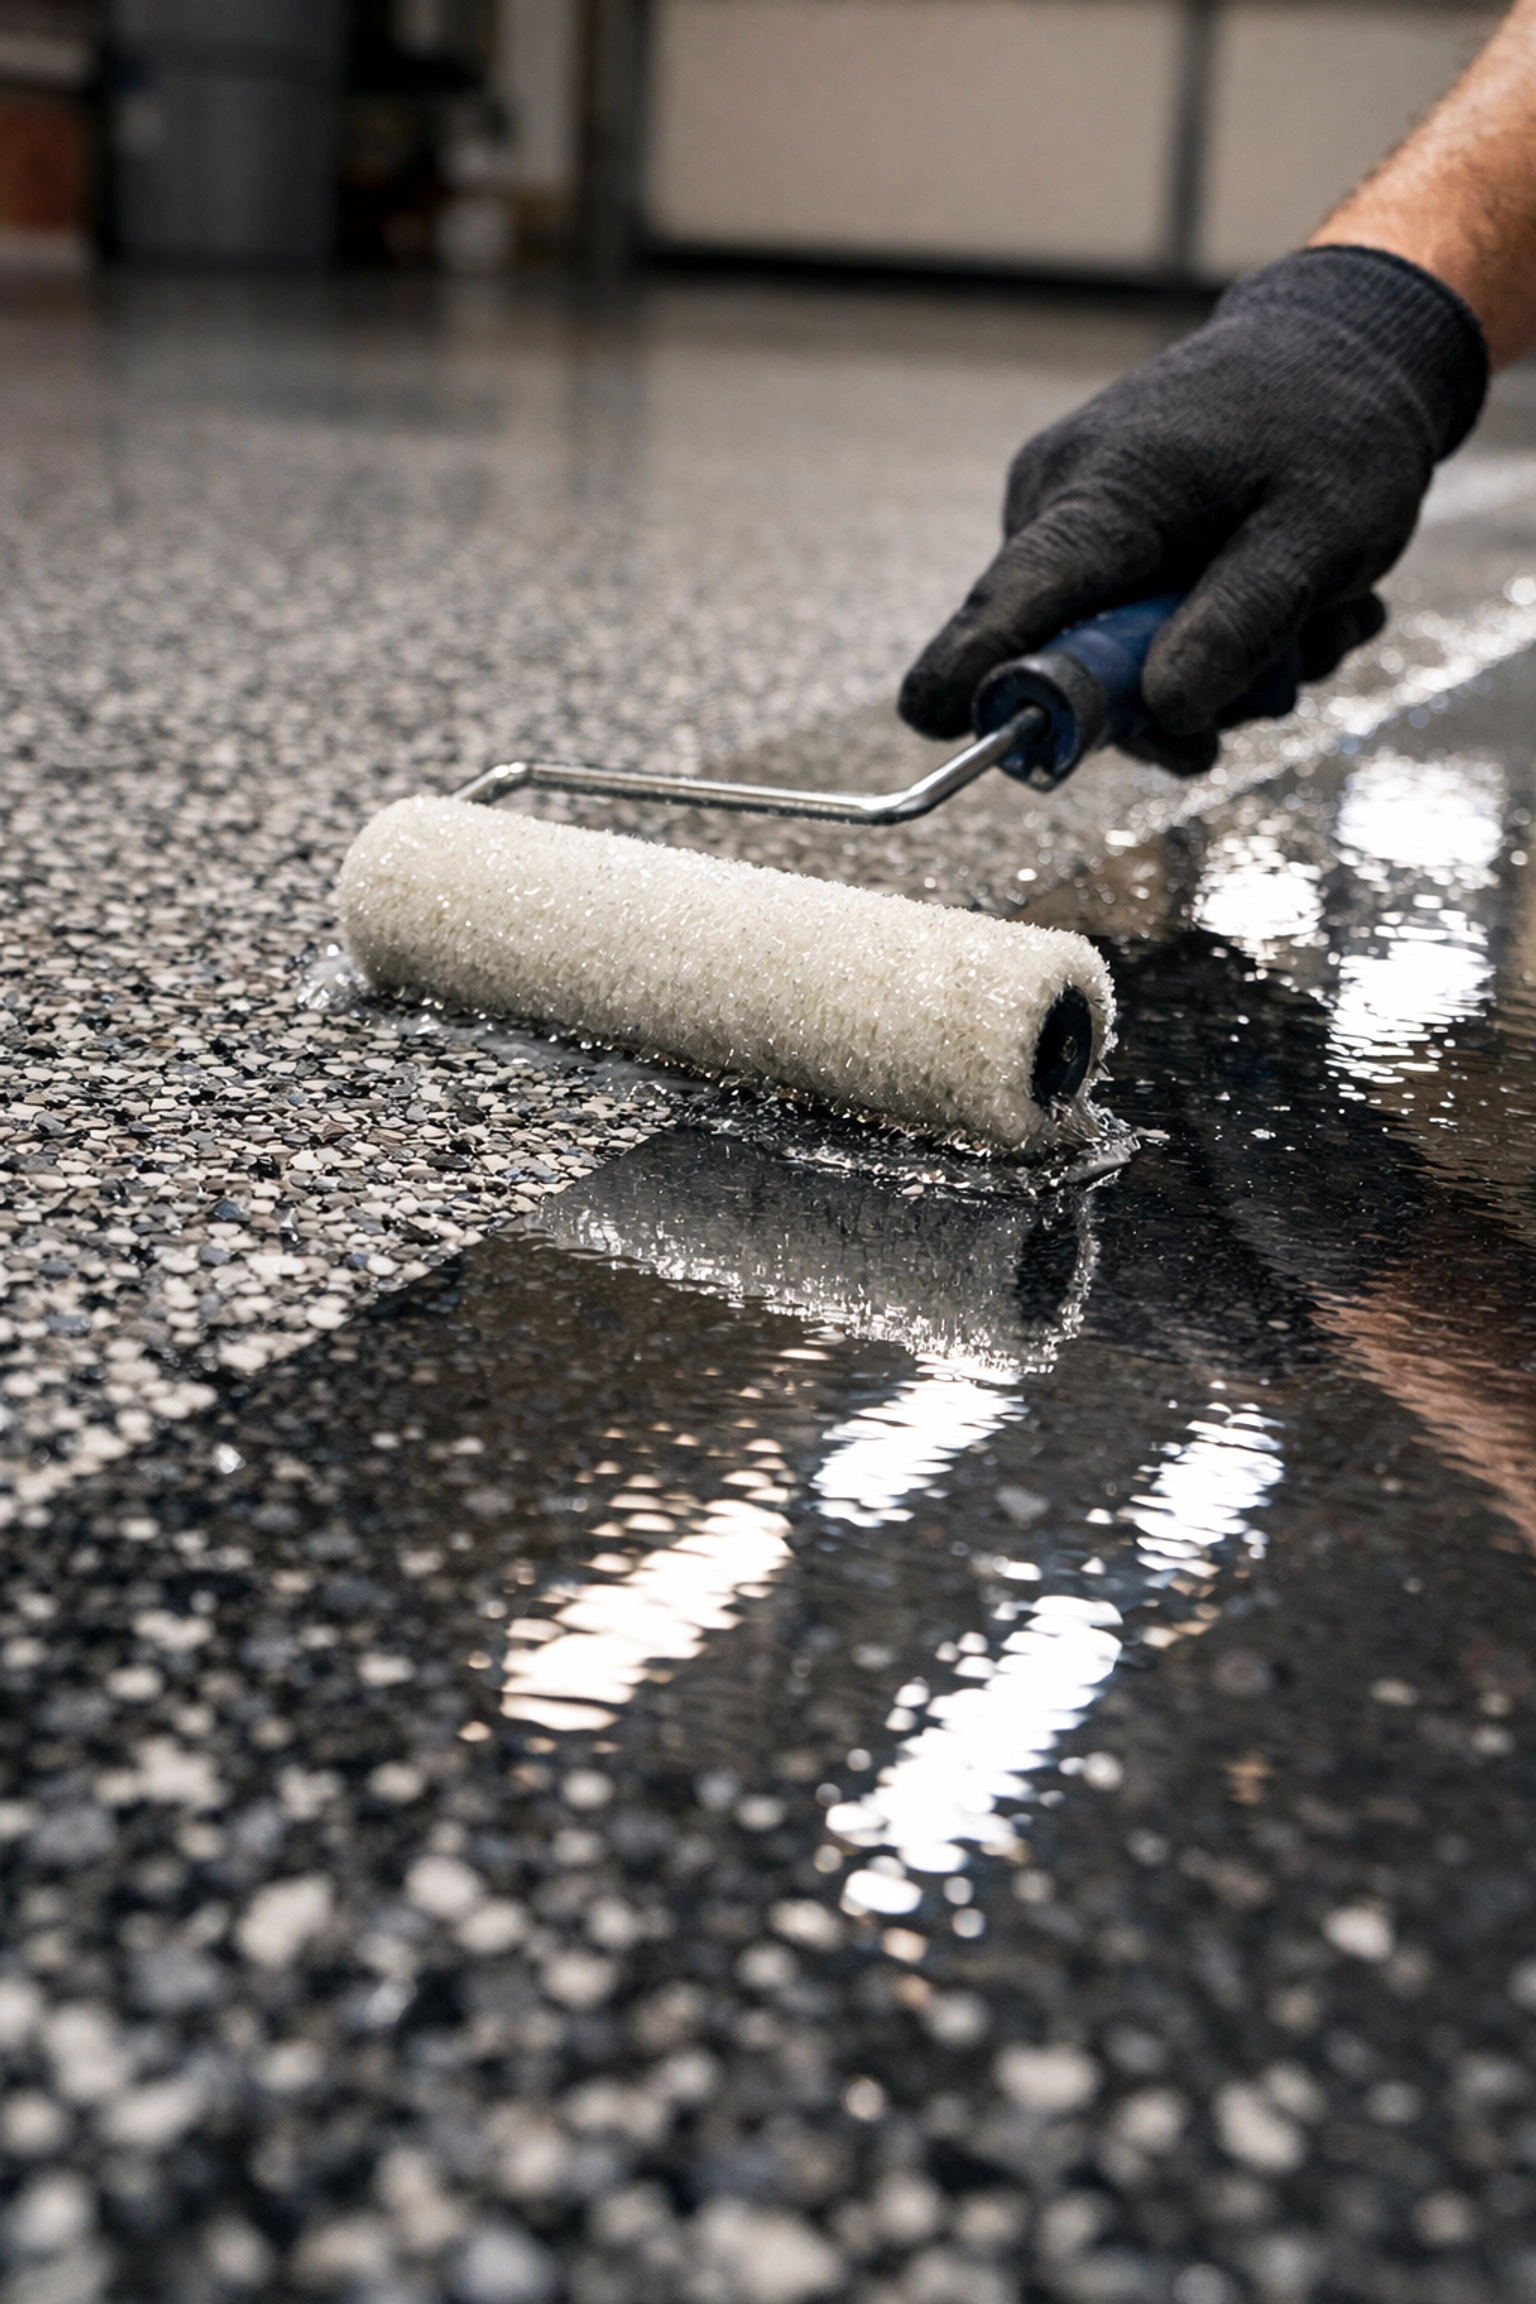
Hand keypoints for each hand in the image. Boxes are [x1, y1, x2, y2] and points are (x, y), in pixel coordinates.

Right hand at [899, 248, 1487, 773]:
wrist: (1340, 340)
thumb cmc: (1334, 425)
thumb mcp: (1317, 534)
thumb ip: (1239, 624)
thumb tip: (1168, 713)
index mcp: (1104, 489)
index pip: (1016, 595)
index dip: (975, 669)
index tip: (932, 722)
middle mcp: (1060, 499)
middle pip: (1066, 656)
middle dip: (1172, 696)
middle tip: (1279, 679)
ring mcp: (1069, 515)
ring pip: (1111, 654)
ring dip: (1214, 668)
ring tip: (1308, 624)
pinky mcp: (1093, 533)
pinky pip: (1130, 626)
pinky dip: (1208, 636)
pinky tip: (1282, 606)